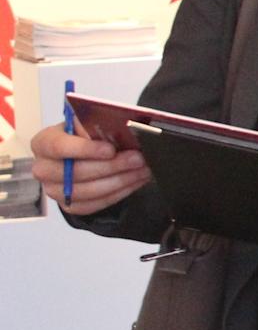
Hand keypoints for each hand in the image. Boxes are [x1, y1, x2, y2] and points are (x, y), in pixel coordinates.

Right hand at [28, 120, 149, 214]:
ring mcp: (54, 190)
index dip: (85, 149)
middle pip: (75, 173)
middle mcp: (43, 169)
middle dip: (111, 166)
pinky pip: (95, 203)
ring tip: (142, 170)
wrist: (80, 154)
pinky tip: (135, 181)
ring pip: (88, 191)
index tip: (110, 149)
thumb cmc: (82, 135)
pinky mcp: (69, 205)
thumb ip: (95, 125)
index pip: (59, 147)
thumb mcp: (85, 124)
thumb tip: (119, 128)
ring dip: (120, 181)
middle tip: (137, 159)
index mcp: (43, 143)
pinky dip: (119, 193)